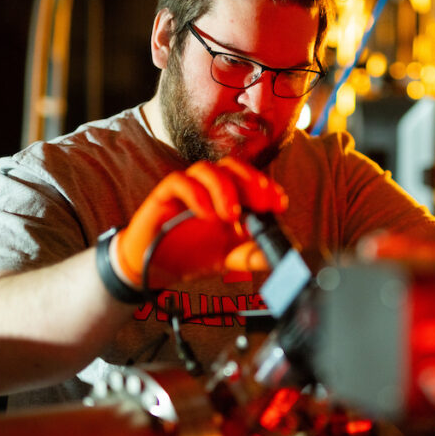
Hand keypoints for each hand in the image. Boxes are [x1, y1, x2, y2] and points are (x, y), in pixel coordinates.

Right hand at [111, 158, 287, 289]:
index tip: (280, 204)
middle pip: (232, 166)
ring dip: (224, 188)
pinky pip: (179, 181)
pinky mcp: (164, 194)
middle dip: (251, 181)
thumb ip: (253, 255)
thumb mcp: (229, 258)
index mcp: (229, 197)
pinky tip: (206, 214)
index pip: (251, 179)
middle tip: (261, 204)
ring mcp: (187, 189)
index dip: (267, 186)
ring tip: (231, 216)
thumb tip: (282, 257)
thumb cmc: (191, 257)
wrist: (153, 269)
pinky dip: (196, 194)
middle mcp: (209, 188)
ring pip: (207, 169)